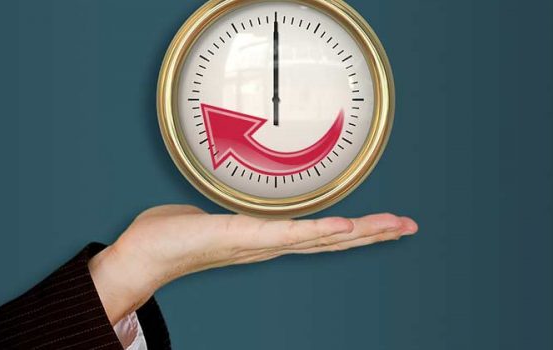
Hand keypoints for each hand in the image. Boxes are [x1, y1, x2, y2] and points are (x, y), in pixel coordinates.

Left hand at [88, 205, 417, 323]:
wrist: (142, 256)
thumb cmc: (175, 235)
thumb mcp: (217, 213)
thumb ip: (237, 206)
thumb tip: (243, 190)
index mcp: (269, 237)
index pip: (321, 233)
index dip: (356, 229)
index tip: (388, 223)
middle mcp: (270, 244)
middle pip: (332, 238)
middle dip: (373, 233)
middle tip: (410, 225)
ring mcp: (259, 242)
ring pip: (319, 236)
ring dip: (359, 231)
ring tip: (393, 226)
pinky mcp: (241, 235)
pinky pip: (286, 233)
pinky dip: (318, 231)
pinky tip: (345, 226)